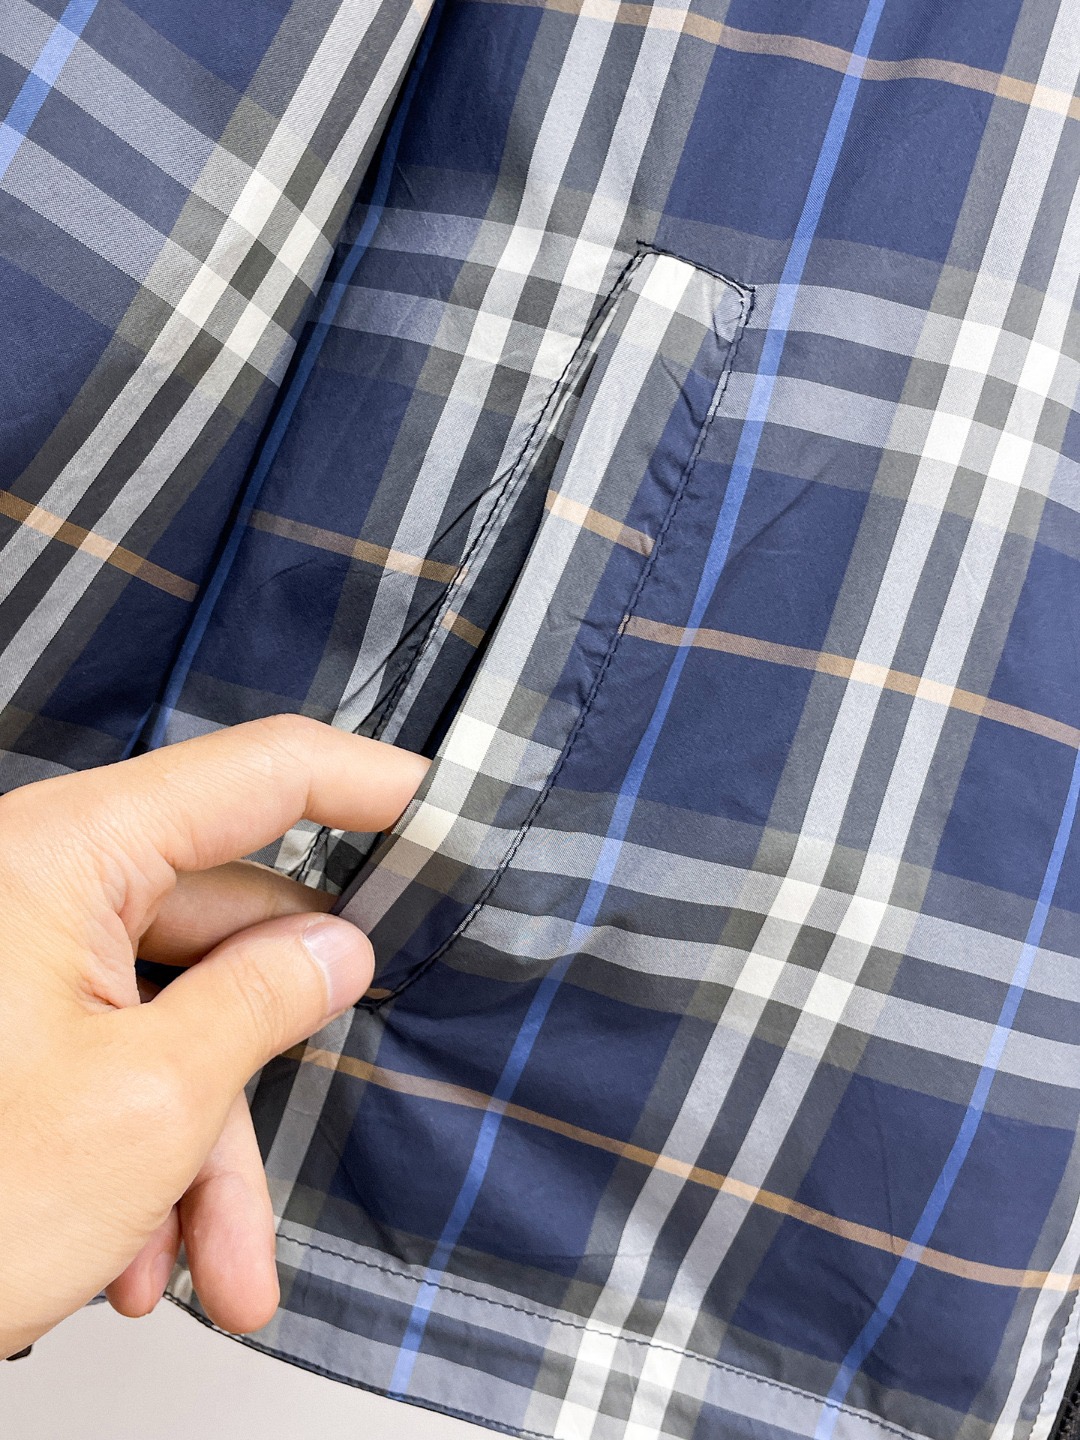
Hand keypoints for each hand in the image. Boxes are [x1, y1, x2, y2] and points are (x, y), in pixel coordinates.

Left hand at [0, 716, 427, 1357]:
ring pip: (171, 1016)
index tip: (437, 802)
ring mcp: (19, 950)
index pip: (256, 773)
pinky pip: (114, 1052)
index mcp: (63, 855)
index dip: (362, 782)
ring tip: (213, 1265)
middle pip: (219, 926)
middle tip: (327, 1112)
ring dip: (202, 1146)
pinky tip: (137, 1248)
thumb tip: (337, 951)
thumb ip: (266, 1001)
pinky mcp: (9, 1012)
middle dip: (268, 1056)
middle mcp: (38, 883)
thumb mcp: (149, 1104)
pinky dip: (145, 1149)